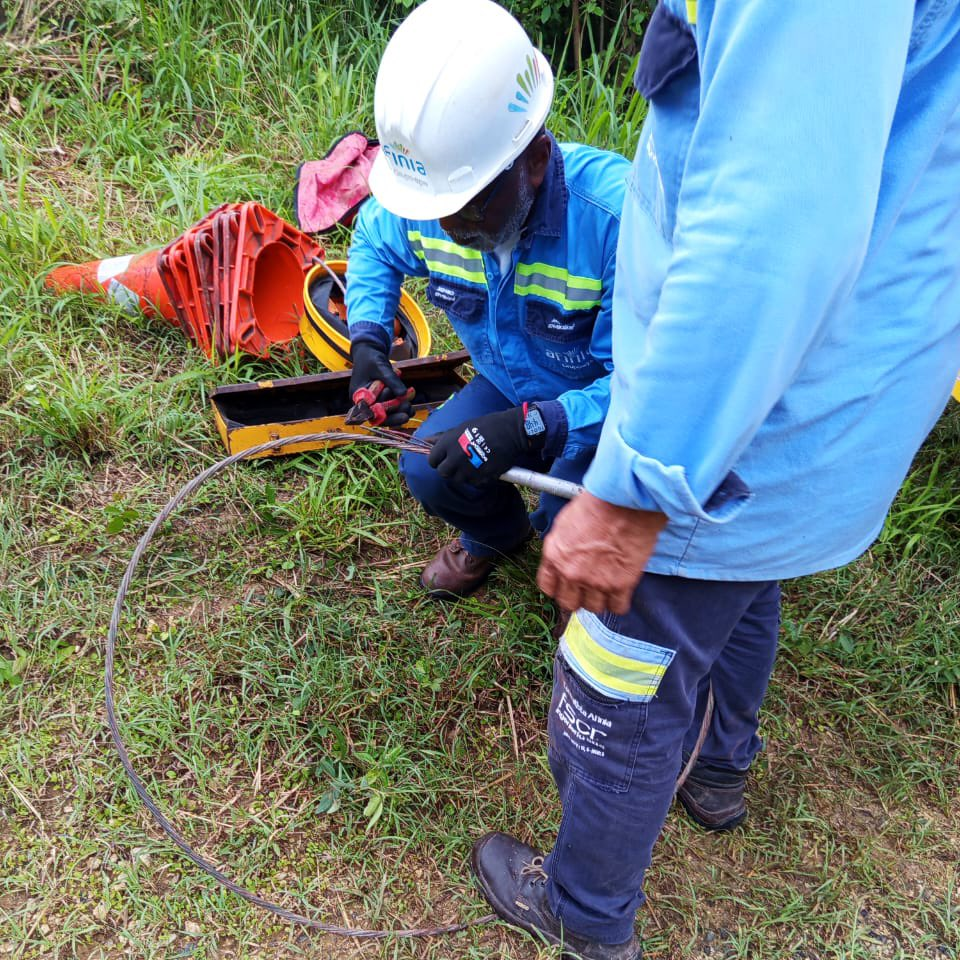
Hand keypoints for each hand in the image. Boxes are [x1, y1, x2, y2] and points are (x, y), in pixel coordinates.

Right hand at [349, 341, 411, 424]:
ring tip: (411, 405)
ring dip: (400, 411)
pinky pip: (392, 409)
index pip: (370, 413)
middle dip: (395, 415)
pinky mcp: (382, 400)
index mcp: (358, 396)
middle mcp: (365, 402)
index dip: (385, 416)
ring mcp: (374, 402)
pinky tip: (410, 404)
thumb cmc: (371, 359)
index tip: (401, 416)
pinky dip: (402, 406)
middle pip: (380, 417)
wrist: (371, 353)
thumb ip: (391, 380)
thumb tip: (403, 394)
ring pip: (387, 415)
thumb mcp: (381, 367)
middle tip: (409, 408)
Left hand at [427, 406, 542, 486]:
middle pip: (443, 473)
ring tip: (474, 463)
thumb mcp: (461, 428)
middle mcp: (455, 458)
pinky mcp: (481, 478)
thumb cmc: (486, 426)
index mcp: (448, 443)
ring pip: (458, 480)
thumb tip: (425, 440)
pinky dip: (478, 478)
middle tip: (460, 463)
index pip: (432, 460)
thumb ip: (442, 438)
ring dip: (464, 474)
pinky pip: (474, 483)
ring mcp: (468, 469)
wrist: (510, 432)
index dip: (437, 460)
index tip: (445, 458)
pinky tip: (484, 467)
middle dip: (449, 470)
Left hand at [537, 491, 666, 614]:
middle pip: (569, 603)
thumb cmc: (596, 505)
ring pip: (593, 608)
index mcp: (555, 556)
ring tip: (606, 588)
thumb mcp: (565, 522)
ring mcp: (595, 581)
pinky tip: (621, 592)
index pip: (548, 587)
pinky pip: (617, 607)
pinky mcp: (620, 584)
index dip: (558, 588)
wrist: (624, 503)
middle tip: (587, 588)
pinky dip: (619, 602)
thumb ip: (561, 546)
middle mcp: (571, 573)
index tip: (566, 585)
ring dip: (599, 600)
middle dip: (577, 597)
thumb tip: (565, 555)